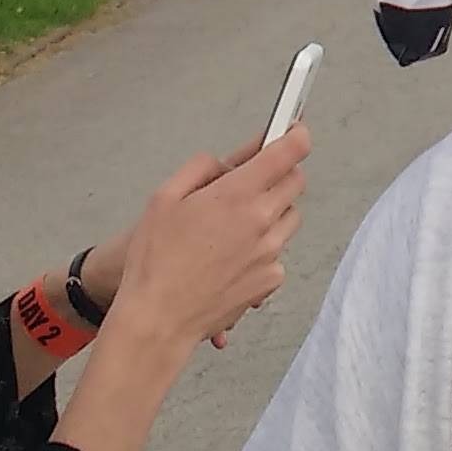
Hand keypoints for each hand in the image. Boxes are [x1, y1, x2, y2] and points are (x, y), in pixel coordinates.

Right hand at [108, 134, 309, 367]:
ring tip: (234, 227)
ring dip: (272, 212)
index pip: (287, 153)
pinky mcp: (270, 279)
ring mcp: (270, 252)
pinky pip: (278, 253)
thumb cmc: (155, 260)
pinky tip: (232, 258)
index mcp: (236, 195)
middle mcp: (261, 221)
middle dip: (278, 175)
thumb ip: (201, 168)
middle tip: (251, 184)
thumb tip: (226, 161)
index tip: (294, 132)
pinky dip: (263, 249)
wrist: (159, 318)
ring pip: (290, 217)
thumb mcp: (164, 197)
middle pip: (296, 182)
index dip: (295, 136)